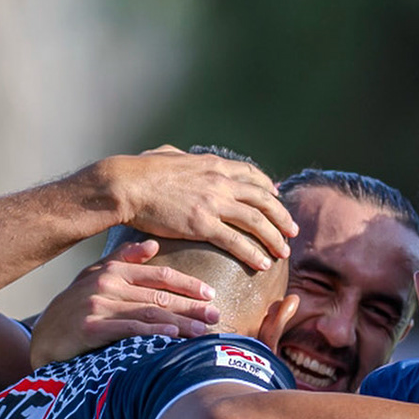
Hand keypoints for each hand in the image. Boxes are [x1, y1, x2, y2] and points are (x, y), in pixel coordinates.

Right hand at [31, 240, 224, 366]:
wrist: (45, 335)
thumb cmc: (75, 306)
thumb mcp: (95, 276)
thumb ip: (125, 259)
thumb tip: (153, 245)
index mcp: (113, 270)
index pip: (159, 275)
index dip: (187, 284)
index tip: (211, 294)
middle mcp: (107, 284)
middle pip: (159, 295)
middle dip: (191, 306)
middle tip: (216, 315)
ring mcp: (98, 305)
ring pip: (149, 312)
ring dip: (180, 322)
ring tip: (203, 331)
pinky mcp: (91, 327)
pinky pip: (129, 329)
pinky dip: (153, 333)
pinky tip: (172, 337)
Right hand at [96, 146, 297, 268]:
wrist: (126, 184)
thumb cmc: (139, 171)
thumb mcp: (166, 155)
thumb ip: (180, 157)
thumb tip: (178, 154)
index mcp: (212, 165)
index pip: (251, 174)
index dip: (268, 187)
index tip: (277, 197)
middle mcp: (219, 182)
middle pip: (263, 199)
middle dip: (282, 216)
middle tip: (293, 231)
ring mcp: (213, 203)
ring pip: (256, 221)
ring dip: (275, 238)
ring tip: (284, 253)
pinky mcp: (203, 224)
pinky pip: (236, 241)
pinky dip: (253, 253)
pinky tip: (263, 264)